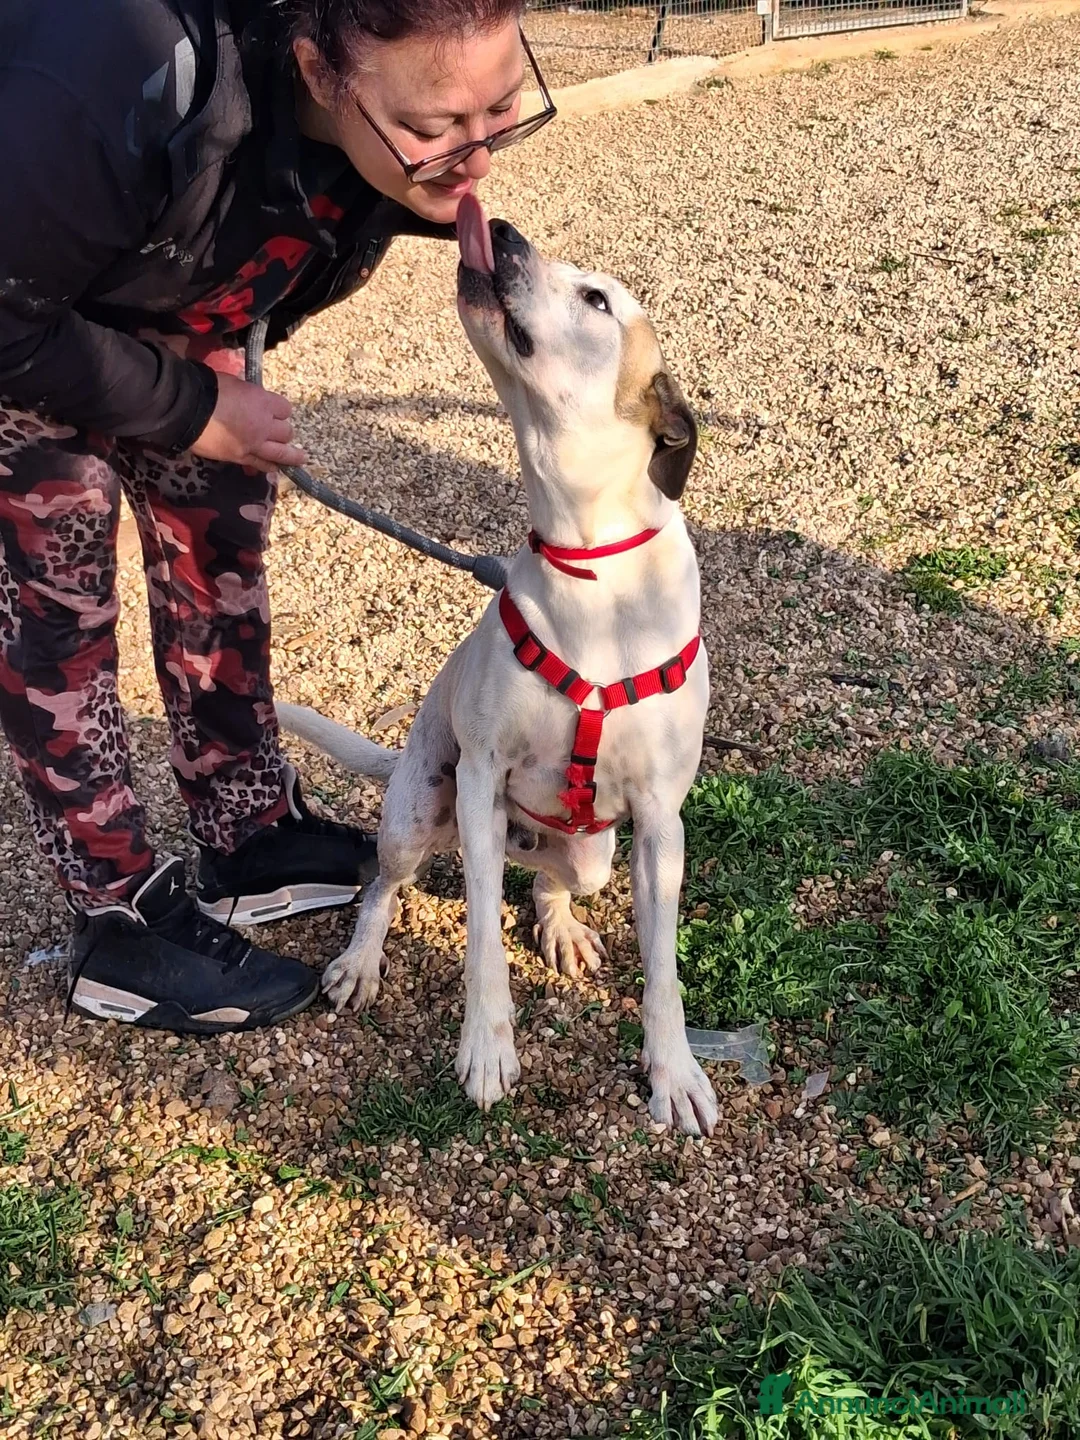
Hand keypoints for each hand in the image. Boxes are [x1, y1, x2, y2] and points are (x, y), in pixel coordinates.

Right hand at [190, 372, 305, 470]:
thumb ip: (246, 394)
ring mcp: (253, 443)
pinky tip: (275, 469)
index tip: (275, 411)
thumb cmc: (207, 389)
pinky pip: (261, 464)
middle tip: (276, 431)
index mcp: (262, 401)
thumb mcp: (233, 383)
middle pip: (286, 432)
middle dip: (283, 431)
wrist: (187, 409)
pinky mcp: (240, 457)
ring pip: (281, 452)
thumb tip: (248, 397)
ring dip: (292, 456)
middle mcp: (263, 424)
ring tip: (300, 458)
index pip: (284, 409)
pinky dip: (269, 466)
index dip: (280, 411)